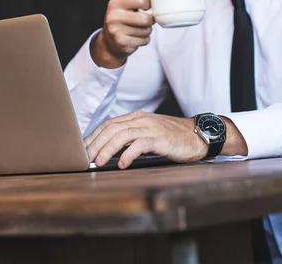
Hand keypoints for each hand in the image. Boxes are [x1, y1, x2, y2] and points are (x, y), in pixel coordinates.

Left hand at [84, 111, 207, 168]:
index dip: (93, 136)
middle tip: (85, 158)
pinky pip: (139, 144)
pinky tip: (122, 164)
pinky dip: (128, 154)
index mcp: (137, 117)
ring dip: (107, 149)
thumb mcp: (149, 133)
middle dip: (95, 144)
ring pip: (121, 135)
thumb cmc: (174, 138)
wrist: (198, 135)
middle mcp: (141, 119)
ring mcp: (151, 128)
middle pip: (111, 129)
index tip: (83, 149)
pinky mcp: (160, 138)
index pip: (109, 124)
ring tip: (98, 162)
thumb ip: (132, 137)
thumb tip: (111, 149)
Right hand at [90, 0, 154, 68]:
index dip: (149, 2)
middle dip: (150, 20)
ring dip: (147, 30)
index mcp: (115, 3)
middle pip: (146, 18)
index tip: (147, 5)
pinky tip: (136, 37)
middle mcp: (113, 17)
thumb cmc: (121, 17)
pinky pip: (144, 40)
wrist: (109, 41)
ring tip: (139, 28)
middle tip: (145, 19)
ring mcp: (116, 31)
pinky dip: (144, 39)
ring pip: (147, 30)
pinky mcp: (122, 43)